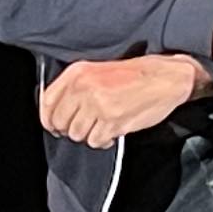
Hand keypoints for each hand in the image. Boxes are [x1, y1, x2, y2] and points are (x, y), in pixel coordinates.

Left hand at [38, 51, 206, 146]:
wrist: (165, 77)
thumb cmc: (134, 74)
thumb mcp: (98, 70)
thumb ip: (75, 87)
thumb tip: (57, 113)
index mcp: (78, 72)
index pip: (47, 102)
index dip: (48, 119)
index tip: (54, 126)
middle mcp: (84, 87)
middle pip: (61, 122)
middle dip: (70, 129)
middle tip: (84, 127)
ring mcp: (97, 105)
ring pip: (77, 134)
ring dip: (88, 135)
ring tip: (101, 127)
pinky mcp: (112, 121)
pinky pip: (95, 141)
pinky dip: (102, 141)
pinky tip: (112, 132)